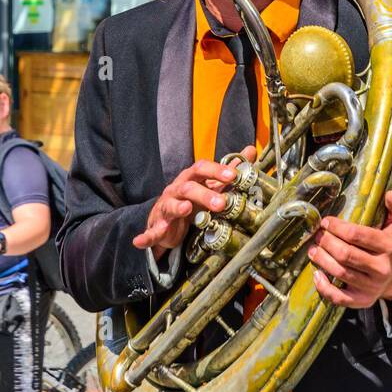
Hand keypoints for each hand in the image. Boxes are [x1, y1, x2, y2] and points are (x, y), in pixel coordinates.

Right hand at [134, 146, 257, 257]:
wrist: (168, 221)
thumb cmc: (192, 201)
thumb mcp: (211, 185)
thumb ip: (230, 169)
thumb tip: (251, 150)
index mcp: (191, 179)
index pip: (202, 169)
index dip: (217, 170)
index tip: (234, 175)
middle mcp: (177, 190)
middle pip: (189, 187)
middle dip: (205, 194)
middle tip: (222, 203)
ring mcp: (166, 207)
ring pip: (172, 206)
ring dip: (179, 208)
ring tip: (186, 209)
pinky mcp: (157, 226)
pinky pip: (151, 231)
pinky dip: (146, 236)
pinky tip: (140, 241)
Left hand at [308, 190, 391, 307]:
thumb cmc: (389, 246)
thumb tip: (389, 193)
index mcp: (389, 246)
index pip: (357, 235)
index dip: (337, 227)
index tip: (325, 222)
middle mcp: (382, 268)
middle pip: (345, 254)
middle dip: (326, 242)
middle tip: (317, 235)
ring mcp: (372, 286)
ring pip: (340, 272)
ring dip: (321, 259)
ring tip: (313, 249)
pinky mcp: (362, 301)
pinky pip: (339, 297)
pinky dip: (324, 287)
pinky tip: (317, 274)